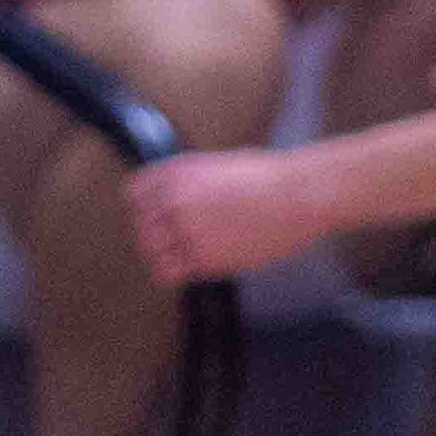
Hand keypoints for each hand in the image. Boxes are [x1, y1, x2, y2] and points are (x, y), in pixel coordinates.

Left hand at [130, 146, 337, 282]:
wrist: (300, 195)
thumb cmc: (274, 177)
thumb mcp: (225, 163)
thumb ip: (195, 180)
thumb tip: (178, 197)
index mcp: (182, 171)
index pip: (135, 192)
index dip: (146, 203)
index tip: (157, 211)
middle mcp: (176, 199)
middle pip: (141, 224)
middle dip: (155, 231)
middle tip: (176, 235)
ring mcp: (186, 229)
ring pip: (149, 250)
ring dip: (164, 251)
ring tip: (184, 251)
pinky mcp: (201, 257)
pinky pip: (167, 271)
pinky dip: (175, 270)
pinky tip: (194, 264)